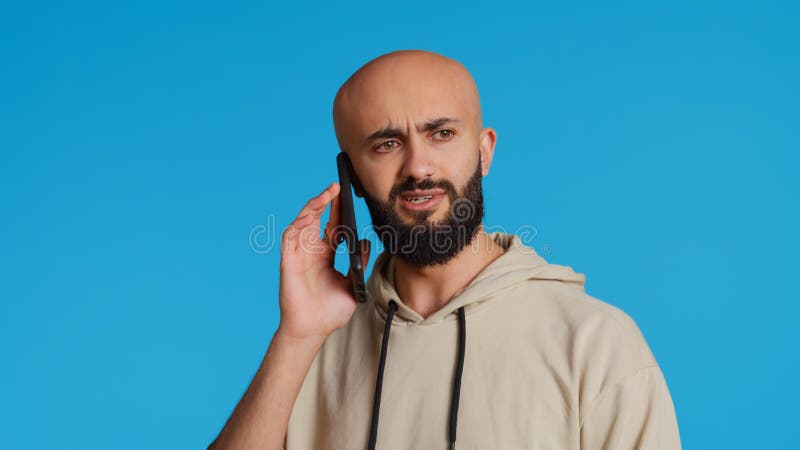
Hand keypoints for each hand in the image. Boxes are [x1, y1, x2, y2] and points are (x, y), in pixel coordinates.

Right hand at [277, 182, 370, 341]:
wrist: (314, 330)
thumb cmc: (331, 311)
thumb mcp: (353, 283)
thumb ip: (358, 262)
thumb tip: (363, 241)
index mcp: (326, 255)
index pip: (332, 225)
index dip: (337, 209)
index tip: (346, 194)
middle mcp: (311, 251)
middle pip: (316, 218)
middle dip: (325, 201)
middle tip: (336, 187)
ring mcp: (299, 255)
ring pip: (302, 222)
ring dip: (312, 207)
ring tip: (326, 195)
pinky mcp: (288, 261)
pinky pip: (290, 237)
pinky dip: (298, 225)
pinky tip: (311, 218)